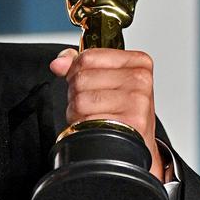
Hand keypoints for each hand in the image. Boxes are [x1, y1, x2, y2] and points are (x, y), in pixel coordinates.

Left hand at [49, 48, 164, 181]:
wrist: (136, 143)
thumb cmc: (121, 111)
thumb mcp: (106, 80)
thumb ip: (79, 64)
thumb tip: (59, 62)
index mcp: (137, 63)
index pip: (87, 57)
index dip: (76, 71)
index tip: (87, 82)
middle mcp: (140, 80)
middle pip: (80, 78)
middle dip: (76, 94)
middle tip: (92, 104)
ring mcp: (136, 100)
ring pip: (80, 99)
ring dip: (77, 112)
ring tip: (94, 115)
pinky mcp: (130, 121)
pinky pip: (87, 119)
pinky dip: (84, 125)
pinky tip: (97, 126)